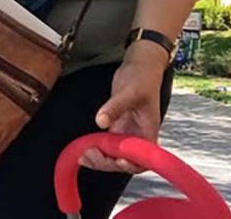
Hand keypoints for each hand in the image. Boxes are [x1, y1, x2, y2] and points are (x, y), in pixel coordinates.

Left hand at [79, 52, 166, 174]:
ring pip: (113, 154)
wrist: (139, 66)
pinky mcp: (116, 125)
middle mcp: (137, 136)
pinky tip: (82, 147)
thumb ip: (115, 106)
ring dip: (99, 158)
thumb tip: (100, 122)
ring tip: (82, 155)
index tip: (117, 160)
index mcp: (148, 133)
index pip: (143, 160)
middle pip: (124, 161)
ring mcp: (126, 132)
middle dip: (107, 163)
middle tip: (89, 155)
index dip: (131, 165)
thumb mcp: (129, 91)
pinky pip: (106, 142)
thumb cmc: (142, 78)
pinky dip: (95, 147)